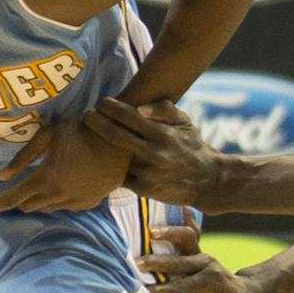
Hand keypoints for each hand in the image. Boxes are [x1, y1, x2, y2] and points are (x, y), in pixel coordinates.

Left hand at [0, 121, 129, 218]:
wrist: (121, 140)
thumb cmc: (81, 130)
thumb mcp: (49, 135)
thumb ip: (23, 157)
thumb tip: (2, 176)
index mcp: (45, 178)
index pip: (12, 198)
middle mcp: (58, 195)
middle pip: (29, 206)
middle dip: (20, 199)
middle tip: (20, 186)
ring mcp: (75, 202)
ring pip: (47, 208)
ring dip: (40, 199)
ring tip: (46, 181)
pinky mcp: (89, 203)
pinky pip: (65, 207)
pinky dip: (58, 199)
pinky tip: (65, 184)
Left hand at [84, 98, 234, 210]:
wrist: (207, 181)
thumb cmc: (192, 146)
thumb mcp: (185, 123)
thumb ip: (164, 109)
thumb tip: (139, 107)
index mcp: (163, 135)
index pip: (130, 117)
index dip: (111, 108)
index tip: (101, 102)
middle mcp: (154, 154)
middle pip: (115, 136)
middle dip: (96, 123)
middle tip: (86, 115)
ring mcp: (147, 173)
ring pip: (116, 158)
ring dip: (102, 147)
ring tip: (91, 136)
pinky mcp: (143, 189)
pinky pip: (121, 175)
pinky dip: (114, 167)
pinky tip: (106, 159)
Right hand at [139, 223, 264, 292]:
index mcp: (214, 283)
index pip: (185, 287)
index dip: (166, 291)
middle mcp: (208, 265)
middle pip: (180, 261)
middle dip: (158, 263)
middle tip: (137, 264)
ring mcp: (202, 255)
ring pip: (185, 239)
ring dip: (168, 234)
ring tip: (149, 232)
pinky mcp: (197, 252)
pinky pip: (189, 232)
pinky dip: (184, 218)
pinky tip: (177, 204)